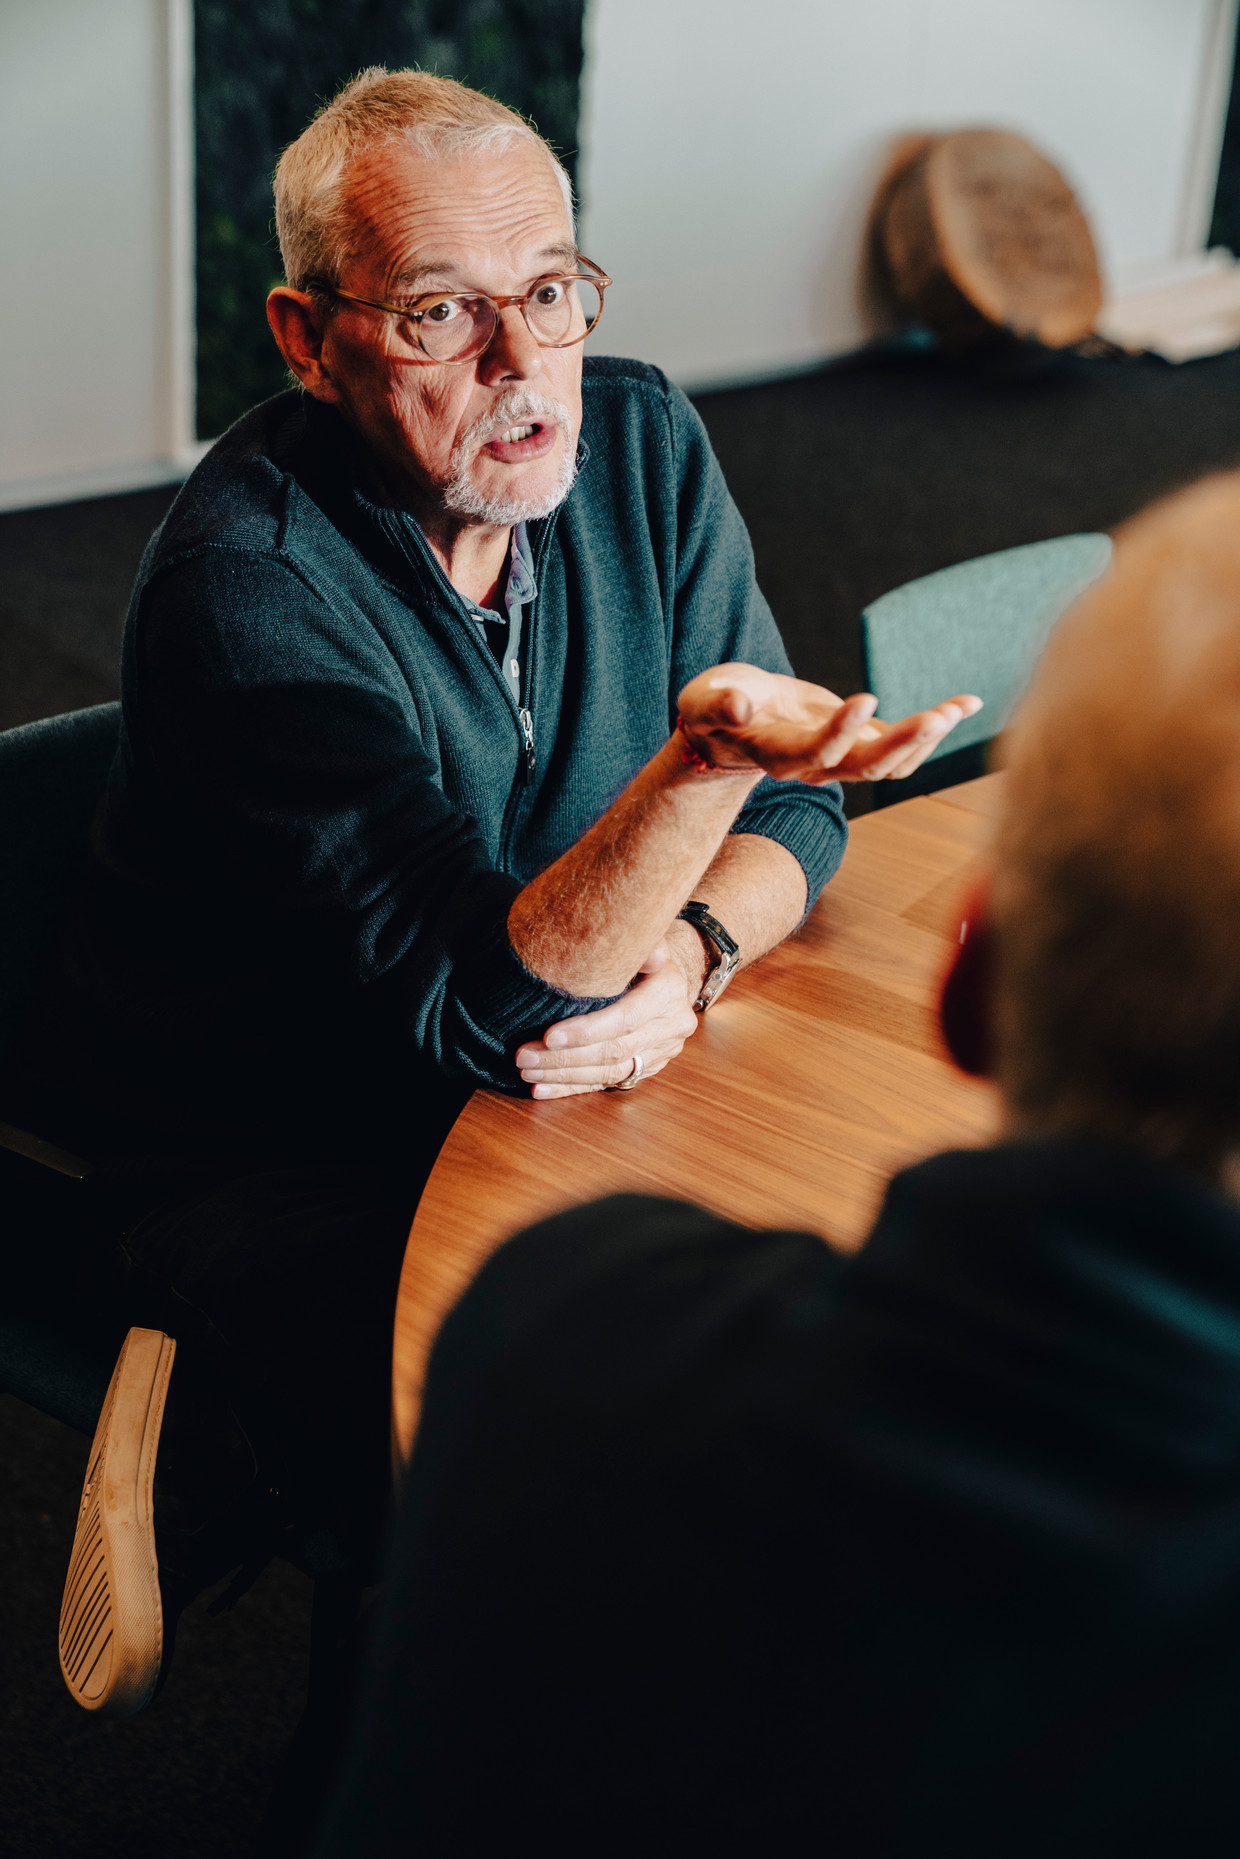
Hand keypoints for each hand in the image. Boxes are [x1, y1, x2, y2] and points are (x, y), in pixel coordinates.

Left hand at [515, 923, 705, 1097]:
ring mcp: (661, 1052)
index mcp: (669, 991)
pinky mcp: (647, 1068)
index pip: (625, 1019)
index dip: (586, 1031)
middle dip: (565, 1057)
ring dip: (563, 1075)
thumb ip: (639, 944)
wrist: (667, 975)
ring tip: (527, 1072)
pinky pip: (606, 1083)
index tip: (549, 1036)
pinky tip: (543, 1089)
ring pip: (609, 1072)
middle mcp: (671, 1026)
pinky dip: (572, 1087)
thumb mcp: (640, 937)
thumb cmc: (639, 952)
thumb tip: (649, 952)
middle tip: (525, 1057)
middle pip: (614, 1051)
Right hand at [678, 663, 981, 782]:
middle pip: (866, 767)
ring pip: (893, 763)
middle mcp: (815, 766)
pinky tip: (969, 702)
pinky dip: (938, 726)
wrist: (733, 725)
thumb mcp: (704, 698)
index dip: (842, 732)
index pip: (816, 752)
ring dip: (928, 738)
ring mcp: (842, 759)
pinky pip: (906, 745)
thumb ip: (718, 702)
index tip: (867, 697)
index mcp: (779, 755)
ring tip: (958, 708)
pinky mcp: (861, 743)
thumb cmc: (714, 706)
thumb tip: (737, 706)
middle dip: (903, 743)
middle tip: (937, 717)